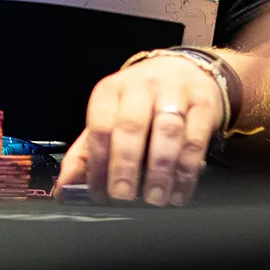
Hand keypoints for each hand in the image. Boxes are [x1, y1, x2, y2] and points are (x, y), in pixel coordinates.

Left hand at [56, 55, 222, 206]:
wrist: (185, 71)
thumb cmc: (141, 104)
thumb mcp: (110, 119)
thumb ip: (86, 154)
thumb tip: (65, 189)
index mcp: (111, 90)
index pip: (100, 125)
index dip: (99, 163)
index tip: (100, 194)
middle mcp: (141, 87)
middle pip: (131, 126)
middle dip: (125, 165)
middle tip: (123, 197)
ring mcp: (174, 92)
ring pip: (166, 132)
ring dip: (159, 170)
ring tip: (154, 198)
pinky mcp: (204, 105)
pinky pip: (195, 140)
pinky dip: (186, 171)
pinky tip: (179, 193)